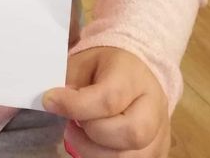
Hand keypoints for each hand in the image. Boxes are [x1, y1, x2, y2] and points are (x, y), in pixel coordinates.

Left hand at [43, 47, 169, 156]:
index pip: (108, 98)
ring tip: (79, 134)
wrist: (137, 70)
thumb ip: (70, 81)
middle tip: (72, 122)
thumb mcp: (83, 62)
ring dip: (95, 152)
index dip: (75, 105)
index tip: (49, 101)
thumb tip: (56, 103)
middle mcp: (153, 105)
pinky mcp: (158, 151)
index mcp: (132, 75)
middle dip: (92, 133)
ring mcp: (160, 133)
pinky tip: (94, 144)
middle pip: (130, 133)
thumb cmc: (106, 65)